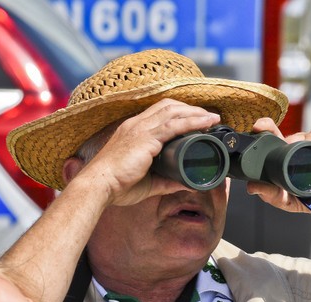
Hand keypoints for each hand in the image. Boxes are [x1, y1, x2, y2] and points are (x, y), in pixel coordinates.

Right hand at [64, 98, 221, 206]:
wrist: (98, 186)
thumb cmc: (117, 186)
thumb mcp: (148, 183)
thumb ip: (167, 182)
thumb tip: (187, 184)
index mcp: (133, 131)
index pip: (159, 113)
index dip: (179, 113)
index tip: (195, 119)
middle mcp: (136, 125)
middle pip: (168, 106)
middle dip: (190, 109)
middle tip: (208, 117)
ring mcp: (141, 129)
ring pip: (174, 111)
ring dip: (195, 113)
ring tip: (212, 118)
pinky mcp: (146, 138)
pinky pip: (174, 125)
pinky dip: (192, 122)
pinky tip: (206, 123)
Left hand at [245, 121, 310, 218]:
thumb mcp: (290, 200)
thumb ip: (271, 194)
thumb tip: (251, 187)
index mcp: (287, 153)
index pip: (273, 135)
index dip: (266, 128)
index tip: (259, 126)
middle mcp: (302, 142)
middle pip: (292, 137)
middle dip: (293, 152)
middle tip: (298, 171)